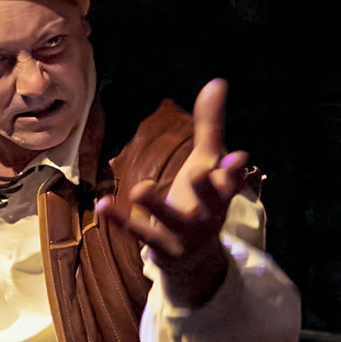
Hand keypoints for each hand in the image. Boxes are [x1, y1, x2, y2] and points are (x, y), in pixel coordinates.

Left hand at [94, 78, 246, 306]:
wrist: (194, 259)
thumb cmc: (201, 199)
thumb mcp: (206, 162)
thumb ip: (210, 125)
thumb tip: (217, 81)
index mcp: (221, 193)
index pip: (232, 181)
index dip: (234, 172)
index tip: (237, 157)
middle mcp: (207, 214)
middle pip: (210, 203)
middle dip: (205, 189)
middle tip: (198, 173)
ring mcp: (183, 233)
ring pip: (171, 219)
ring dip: (155, 204)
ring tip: (140, 187)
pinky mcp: (159, 245)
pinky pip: (137, 232)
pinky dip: (119, 219)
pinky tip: (102, 203)